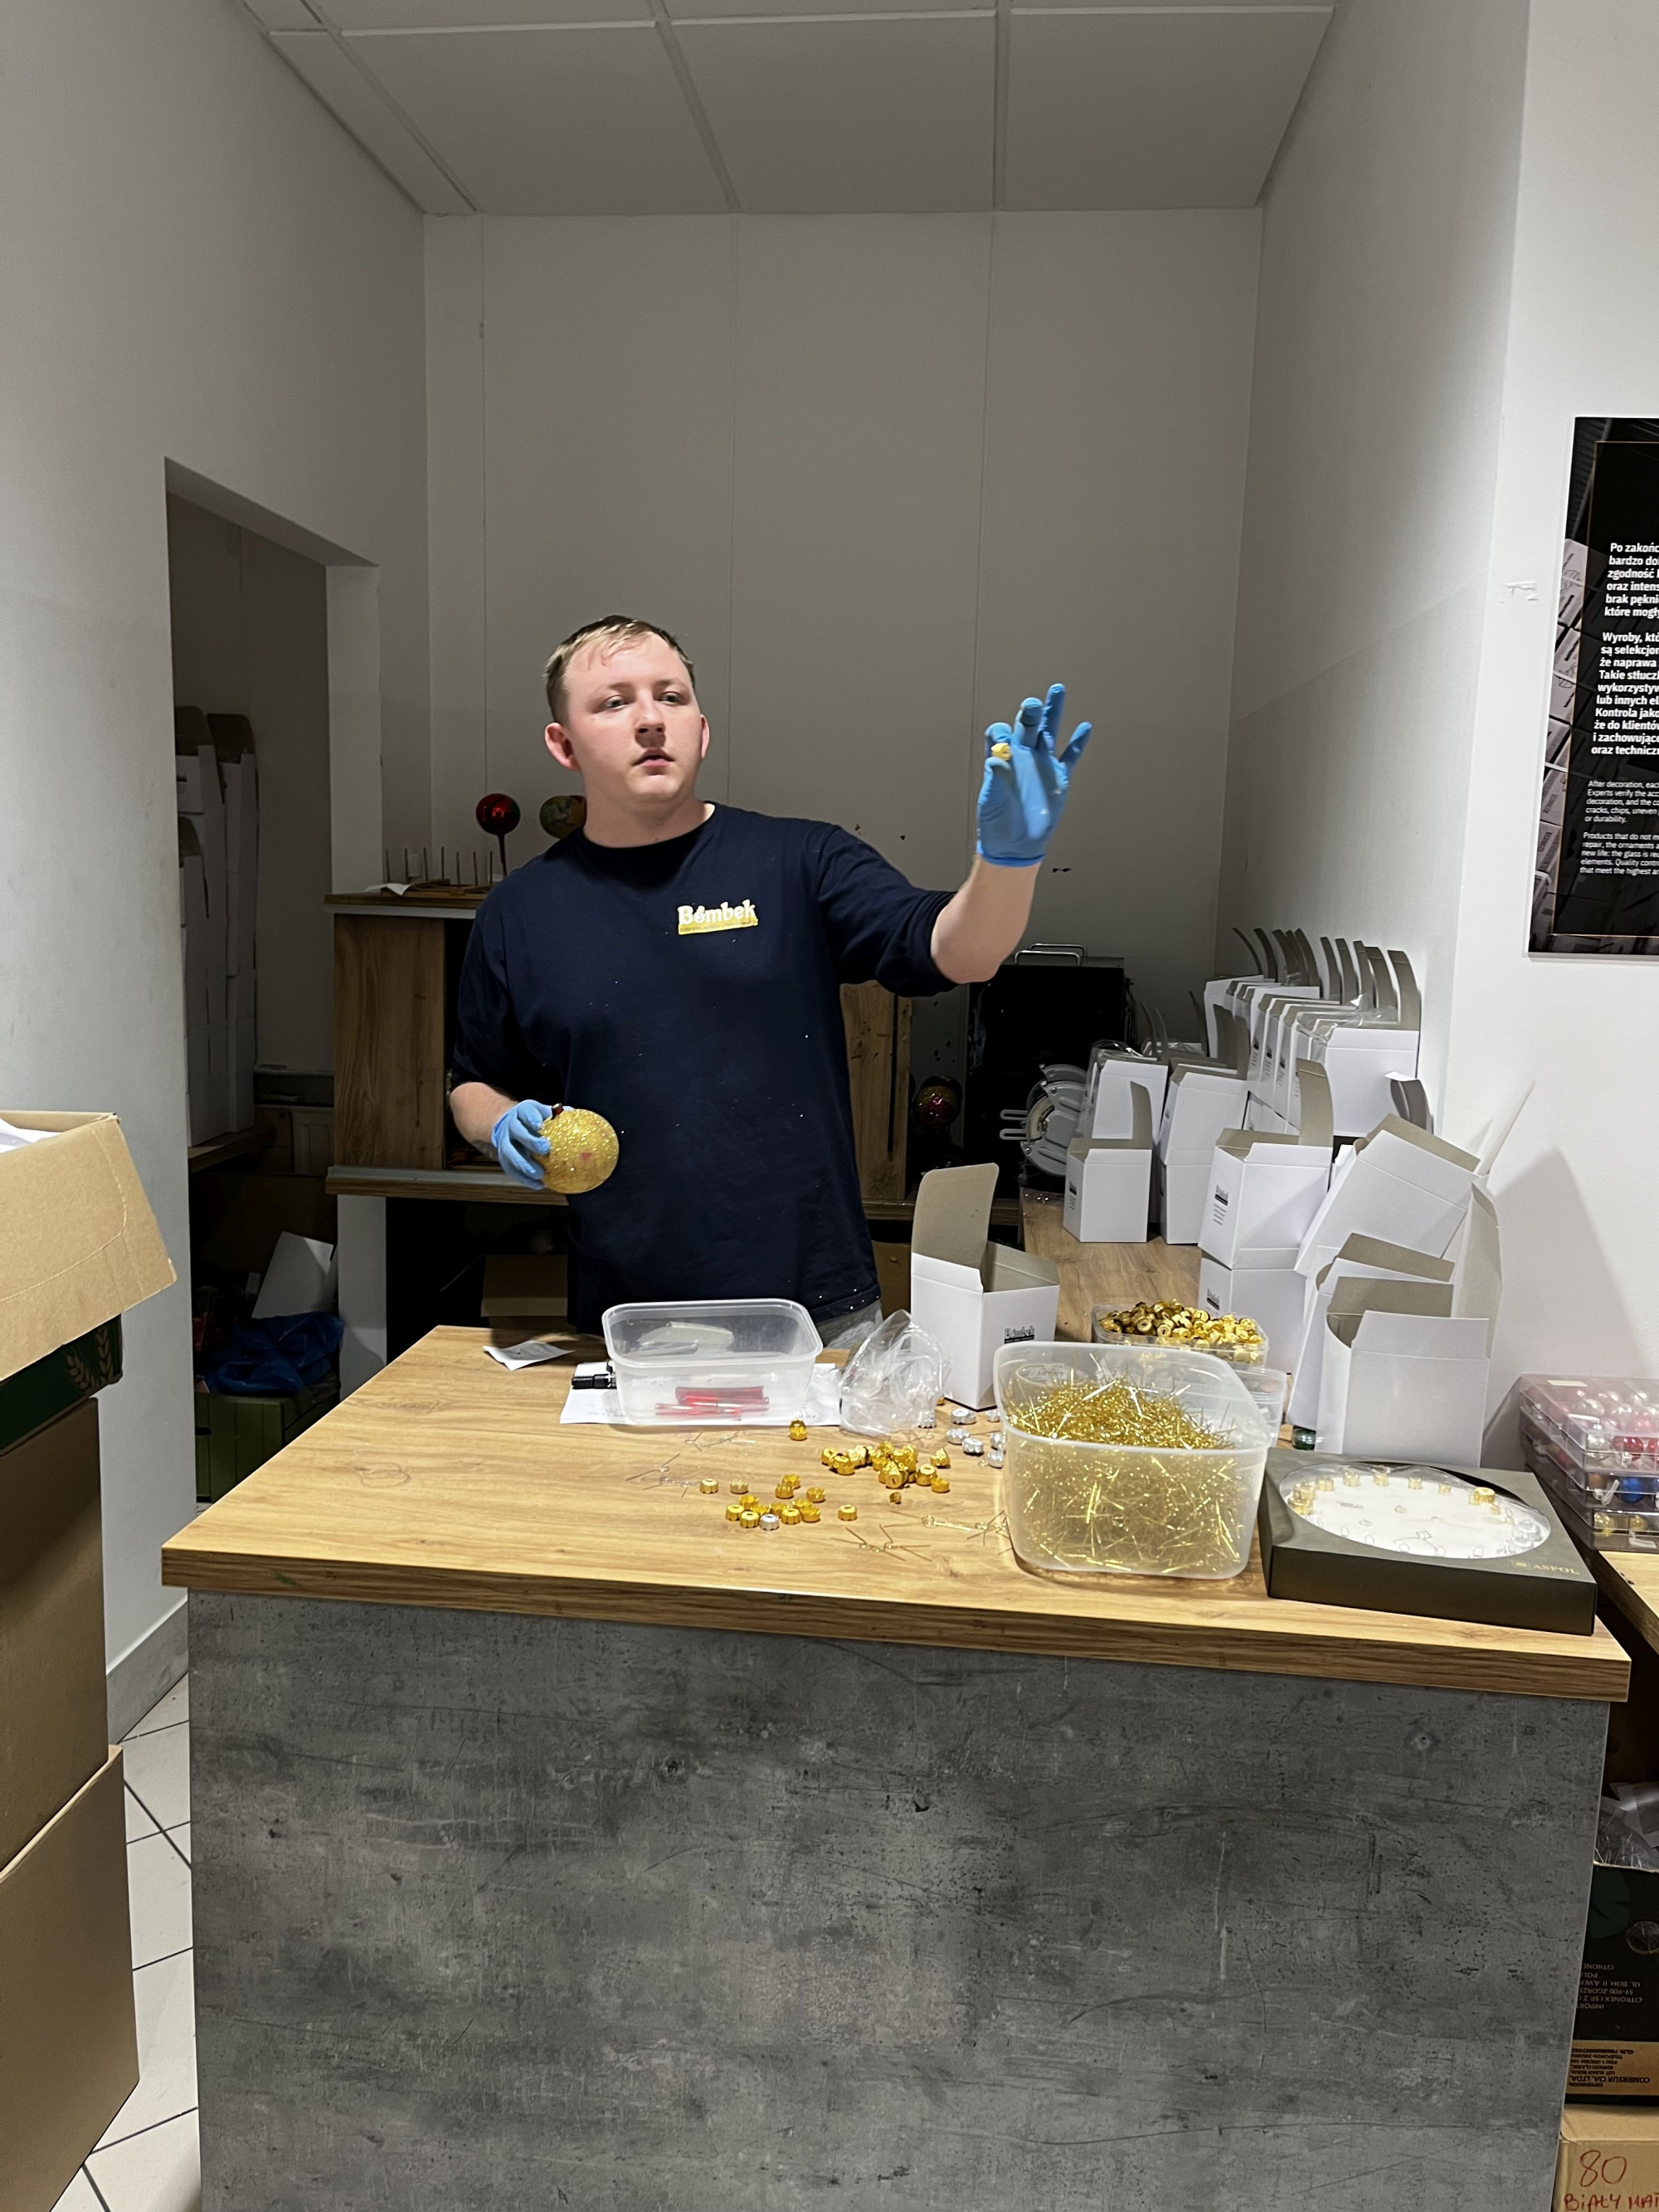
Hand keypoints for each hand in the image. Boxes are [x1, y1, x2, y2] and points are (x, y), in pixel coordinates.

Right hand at [491, 1099, 555, 1187]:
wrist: (509, 1125)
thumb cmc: (534, 1118)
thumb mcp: (544, 1112)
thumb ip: (558, 1115)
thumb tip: (577, 1118)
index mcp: (522, 1112)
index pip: (525, 1112)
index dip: (531, 1118)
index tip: (539, 1125)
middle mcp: (510, 1126)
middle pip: (517, 1132)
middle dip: (530, 1141)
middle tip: (545, 1149)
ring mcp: (505, 1143)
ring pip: (510, 1154)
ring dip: (524, 1165)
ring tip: (539, 1174)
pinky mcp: (504, 1158)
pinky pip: (511, 1169)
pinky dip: (524, 1178)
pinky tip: (539, 1185)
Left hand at [976, 682, 1091, 866]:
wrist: (1015, 845)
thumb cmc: (997, 823)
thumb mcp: (992, 801)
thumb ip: (996, 779)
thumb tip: (996, 758)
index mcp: (1003, 760)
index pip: (1000, 734)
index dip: (1001, 732)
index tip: (1002, 737)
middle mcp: (1023, 757)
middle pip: (1027, 726)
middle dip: (1030, 713)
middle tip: (1033, 704)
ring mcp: (1041, 765)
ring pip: (1049, 732)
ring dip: (1053, 711)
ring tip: (1057, 689)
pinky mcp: (1058, 778)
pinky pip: (1069, 756)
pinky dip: (1077, 743)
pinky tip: (1084, 727)